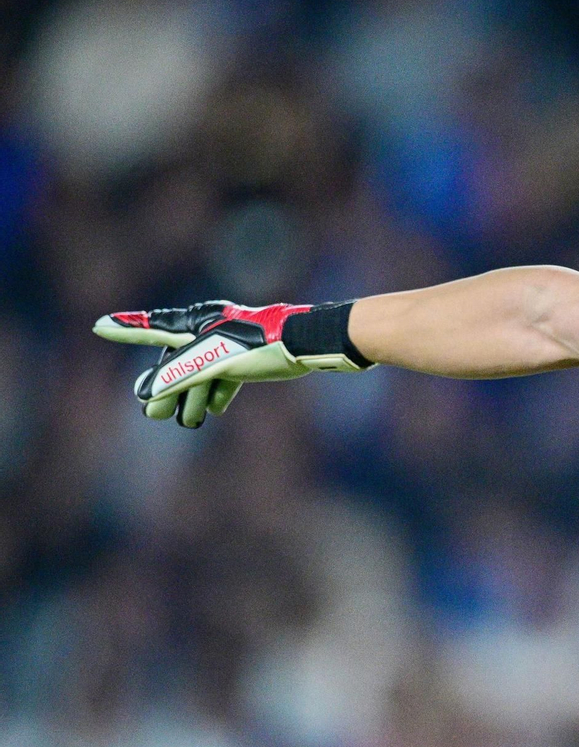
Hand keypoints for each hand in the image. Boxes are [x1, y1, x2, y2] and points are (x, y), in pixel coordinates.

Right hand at [94, 301, 367, 427]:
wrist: (310, 342)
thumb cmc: (263, 345)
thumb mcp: (216, 361)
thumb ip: (180, 375)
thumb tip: (148, 392)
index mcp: (197, 326)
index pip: (153, 329)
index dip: (126, 330)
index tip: (99, 326)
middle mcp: (211, 331)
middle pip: (178, 362)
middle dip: (165, 388)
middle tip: (153, 414)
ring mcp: (232, 344)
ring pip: (202, 373)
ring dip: (192, 396)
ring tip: (187, 421)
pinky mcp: (253, 357)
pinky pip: (226, 376)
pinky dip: (218, 393)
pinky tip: (216, 410)